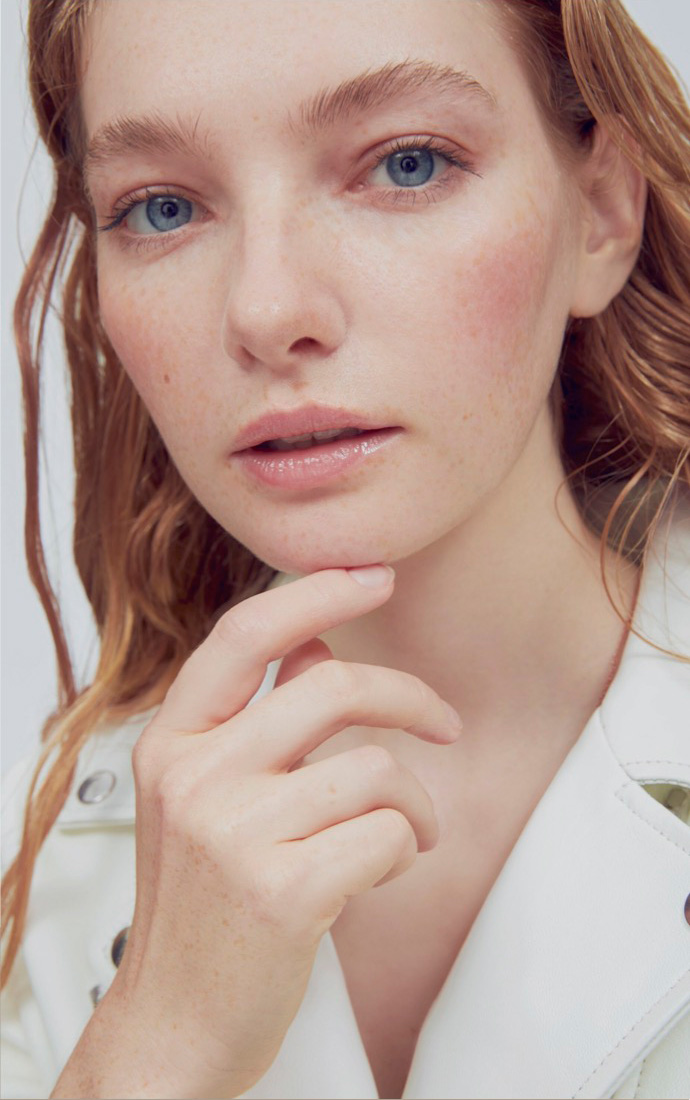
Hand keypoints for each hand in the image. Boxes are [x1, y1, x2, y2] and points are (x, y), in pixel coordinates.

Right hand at [99, 565, 461, 1097]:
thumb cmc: (201, 906)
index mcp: (171, 742)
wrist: (174, 1023)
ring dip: (415, 803)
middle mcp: (193, 776)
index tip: (377, 576)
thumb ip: (255, 716)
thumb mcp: (205, 796)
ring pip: (376, 768)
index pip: (247, 634)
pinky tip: (379, 872)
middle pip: (332, 684)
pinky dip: (406, 850)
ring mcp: (233, 832)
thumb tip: (316, 639)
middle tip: (444, 722)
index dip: (319, 592)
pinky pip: (389, 833)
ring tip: (408, 833)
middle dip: (409, 697)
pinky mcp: (283, 890)